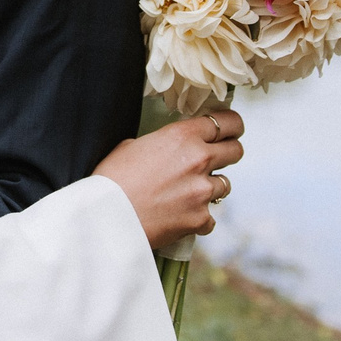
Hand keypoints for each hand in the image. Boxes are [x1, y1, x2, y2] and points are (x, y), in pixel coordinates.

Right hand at [92, 109, 244, 250]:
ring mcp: (202, 191)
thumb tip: (167, 149)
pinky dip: (199, 218)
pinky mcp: (200, 218)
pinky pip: (211, 218)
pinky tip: (180, 218)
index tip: (231, 130)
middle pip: (236, 151)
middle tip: (215, 160)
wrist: (104, 219)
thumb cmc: (110, 180)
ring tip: (187, 193)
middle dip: (228, 154)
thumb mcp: (132, 146)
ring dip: (210, 188)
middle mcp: (199, 160)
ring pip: (226, 185)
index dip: (232, 126)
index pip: (226, 122)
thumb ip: (160, 144)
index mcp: (182, 136)